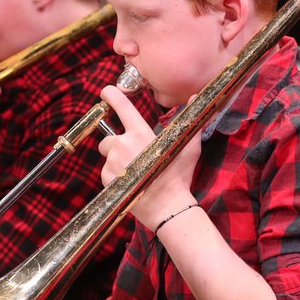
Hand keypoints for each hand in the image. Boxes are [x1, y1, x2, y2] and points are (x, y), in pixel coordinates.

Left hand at [98, 86, 200, 229]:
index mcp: (140, 133)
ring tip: (134, 172)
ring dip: (115, 161)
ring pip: (107, 156)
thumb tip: (193, 96)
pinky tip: (131, 183)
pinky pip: (106, 173)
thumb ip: (188, 120)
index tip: (106, 91)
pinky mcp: (107, 179)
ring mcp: (112, 163)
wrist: (168, 208)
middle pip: (107, 138)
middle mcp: (123, 145)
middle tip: (133, 157)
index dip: (112, 95)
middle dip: (115, 145)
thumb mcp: (188, 147)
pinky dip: (115, 176)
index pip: (122, 107)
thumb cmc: (180, 176)